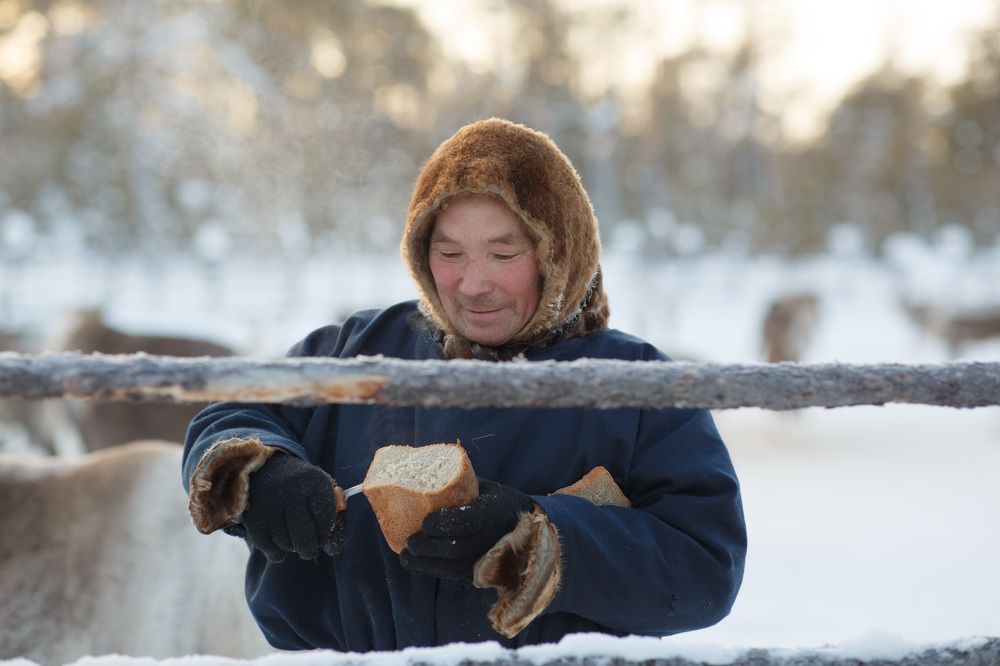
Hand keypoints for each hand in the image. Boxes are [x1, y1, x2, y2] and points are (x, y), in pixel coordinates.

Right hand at [241, 453, 344, 561]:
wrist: (263, 471)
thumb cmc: (300, 487)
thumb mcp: (319, 490)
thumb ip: (333, 516)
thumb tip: (334, 550)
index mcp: (313, 481)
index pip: (325, 519)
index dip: (325, 532)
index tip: (322, 533)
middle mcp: (290, 491)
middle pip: (305, 537)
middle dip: (310, 548)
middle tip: (310, 548)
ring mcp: (270, 506)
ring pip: (288, 545)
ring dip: (293, 546)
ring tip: (290, 533)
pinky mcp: (254, 521)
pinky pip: (272, 551)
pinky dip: (278, 553)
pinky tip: (279, 540)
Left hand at [400, 478, 533, 580]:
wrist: (528, 527)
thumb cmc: (499, 501)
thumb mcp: (484, 487)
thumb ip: (459, 485)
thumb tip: (425, 473)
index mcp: (490, 513)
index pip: (463, 522)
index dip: (440, 524)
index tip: (424, 522)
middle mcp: (489, 539)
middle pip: (454, 549)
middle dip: (426, 547)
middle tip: (409, 541)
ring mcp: (484, 558)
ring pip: (451, 568)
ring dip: (423, 564)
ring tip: (406, 556)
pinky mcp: (479, 572)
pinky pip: (452, 575)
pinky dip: (431, 571)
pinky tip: (416, 564)